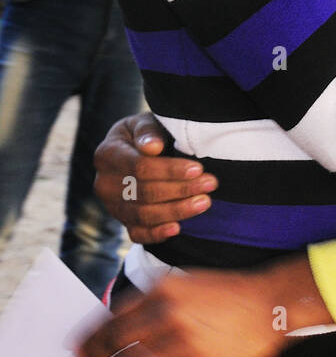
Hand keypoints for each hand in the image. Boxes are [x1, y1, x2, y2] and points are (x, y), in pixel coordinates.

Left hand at [71, 266, 301, 356]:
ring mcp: (184, 342)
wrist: (271, 304)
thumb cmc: (228, 293)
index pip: (114, 318)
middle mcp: (169, 314)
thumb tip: (120, 328)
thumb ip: (154, 301)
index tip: (77, 350)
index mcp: (163, 289)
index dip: (90, 338)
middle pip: (117, 345)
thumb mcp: (186, 282)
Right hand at [94, 112, 216, 244]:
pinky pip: (137, 234)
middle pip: (144, 192)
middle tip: (210, 184)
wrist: (136, 149)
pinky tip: (178, 228)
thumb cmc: (145, 134)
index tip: (197, 169)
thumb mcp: (144, 123)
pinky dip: (157, 234)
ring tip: (204, 202)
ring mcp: (112, 205)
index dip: (170, 170)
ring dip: (176, 211)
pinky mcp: (123, 221)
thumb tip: (153, 147)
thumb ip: (148, 131)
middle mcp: (104, 183)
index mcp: (107, 154)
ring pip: (143, 215)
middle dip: (180, 189)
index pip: (140, 166)